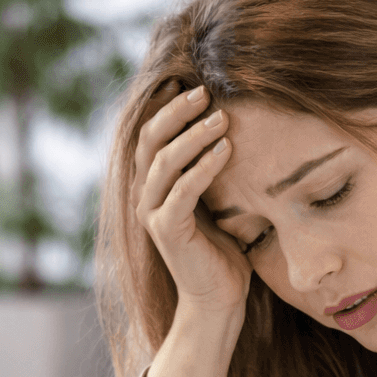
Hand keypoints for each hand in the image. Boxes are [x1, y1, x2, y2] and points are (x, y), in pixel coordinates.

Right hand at [132, 84, 249, 326]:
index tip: (190, 80)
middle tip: (205, 91)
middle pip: (150, 139)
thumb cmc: (223, 247)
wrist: (219, 296)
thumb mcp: (217, 198)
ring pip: (164, 160)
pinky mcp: (167, 230)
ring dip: (194, 135)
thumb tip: (231, 126)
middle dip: (176, 111)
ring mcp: (152, 212)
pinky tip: (226, 150)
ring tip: (222, 118)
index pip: (152, 133)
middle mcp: (145, 194)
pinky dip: (204, 167)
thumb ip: (212, 167)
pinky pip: (183, 190)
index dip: (166, 105)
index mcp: (153, 183)